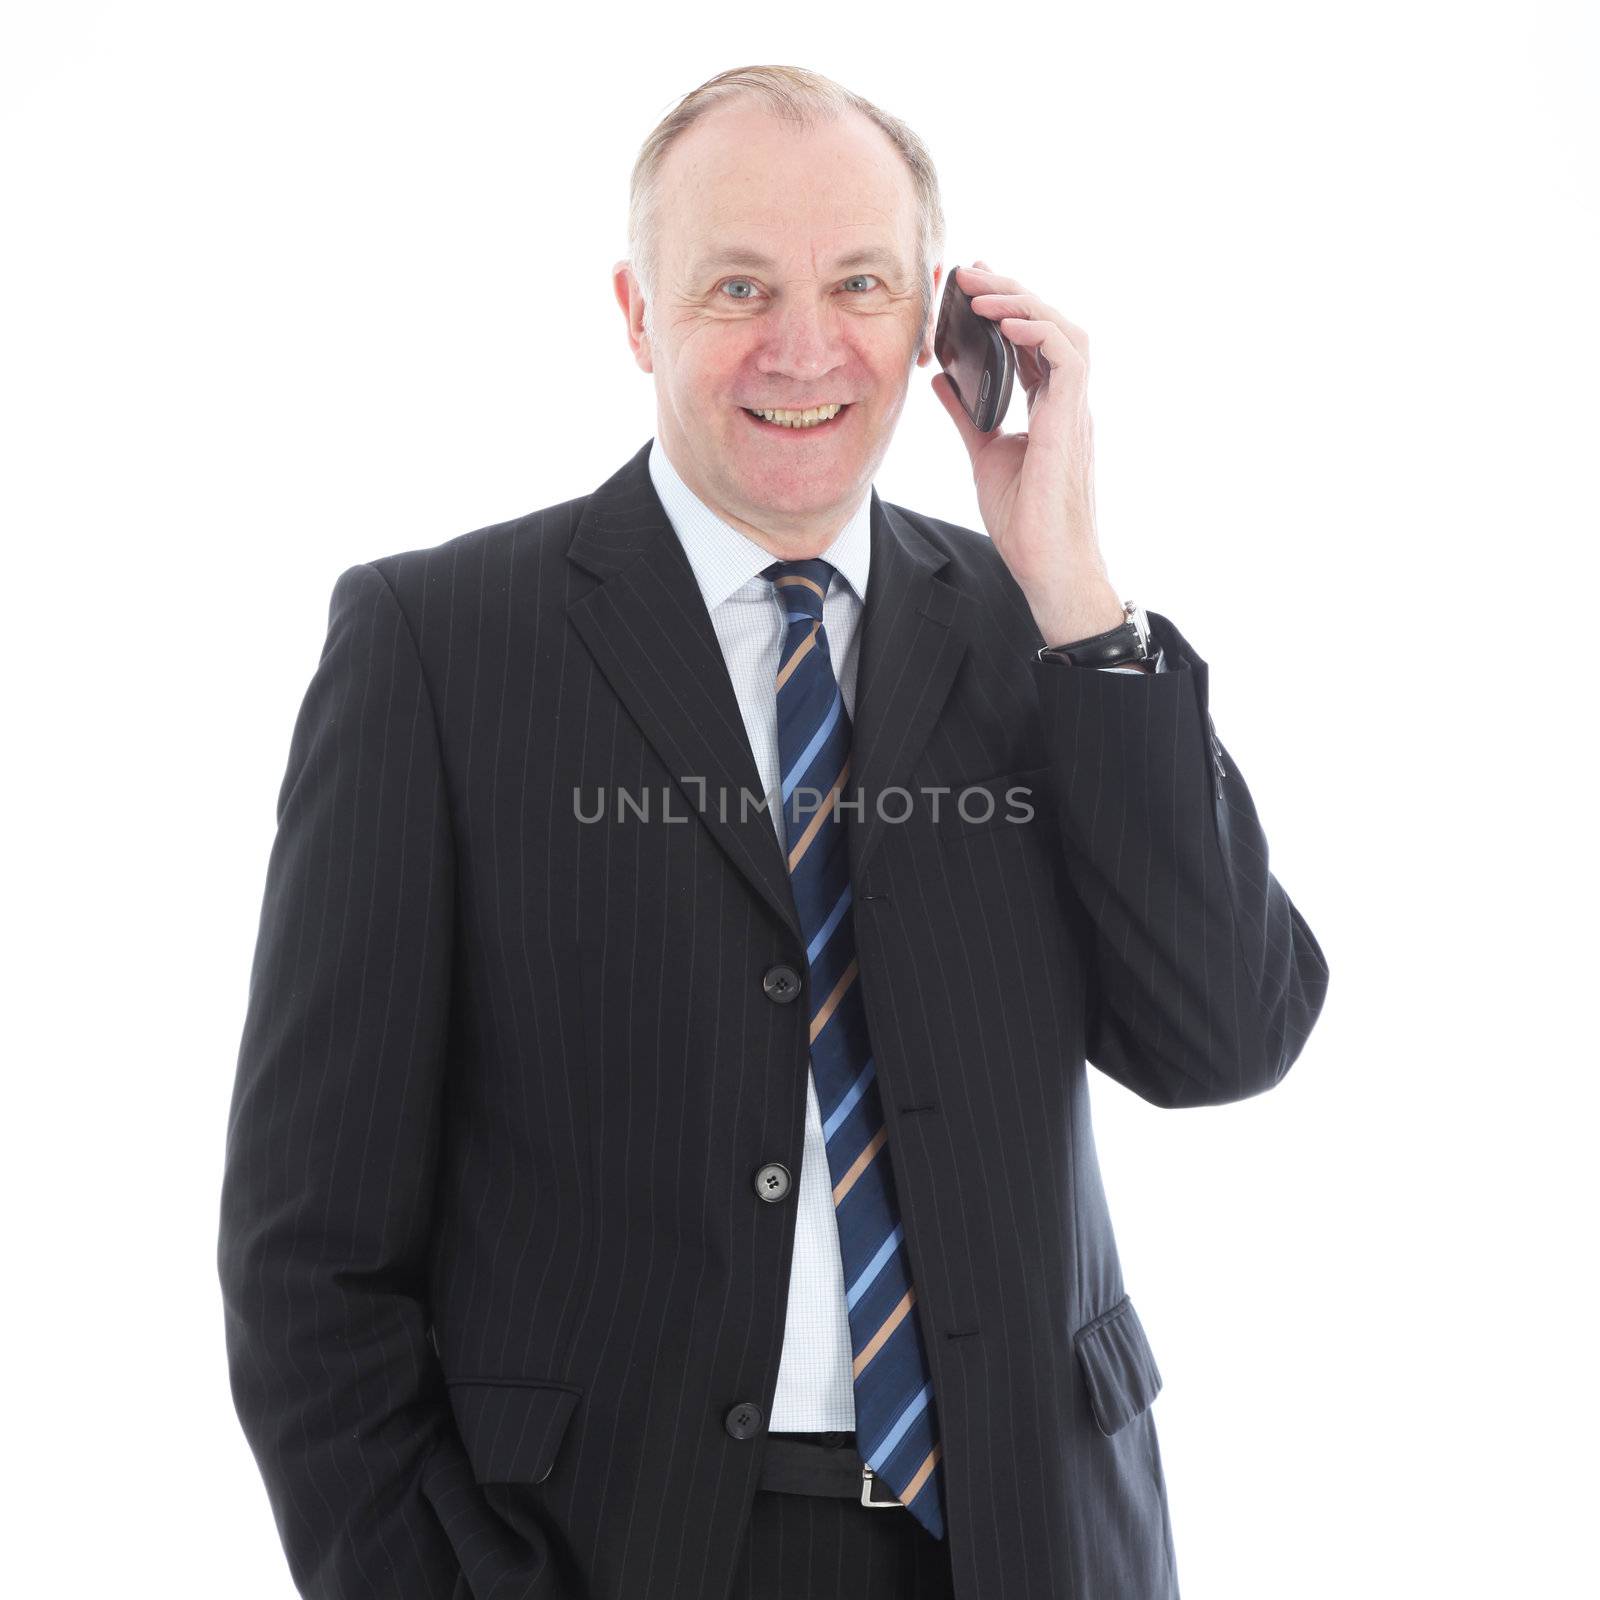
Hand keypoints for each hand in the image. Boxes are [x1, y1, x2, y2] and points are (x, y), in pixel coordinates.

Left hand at [930, 260, 1124, 644]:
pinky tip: (1006, 322)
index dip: (1006, 307)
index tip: (971, 284)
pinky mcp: (1071, 423)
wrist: (1046, 565)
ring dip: (1024, 303)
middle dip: (1011, 292)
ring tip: (983, 290)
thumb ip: (968, 414)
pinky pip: (1067, 359)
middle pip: (1050, 324)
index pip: (1032, 341)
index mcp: (1049, 407)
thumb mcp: (984, 453)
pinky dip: (1039, 332)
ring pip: (1065, 330)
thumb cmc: (1024, 520)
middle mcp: (1066, 402)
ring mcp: (1073, 410)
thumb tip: (941, 380)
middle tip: (969, 273)